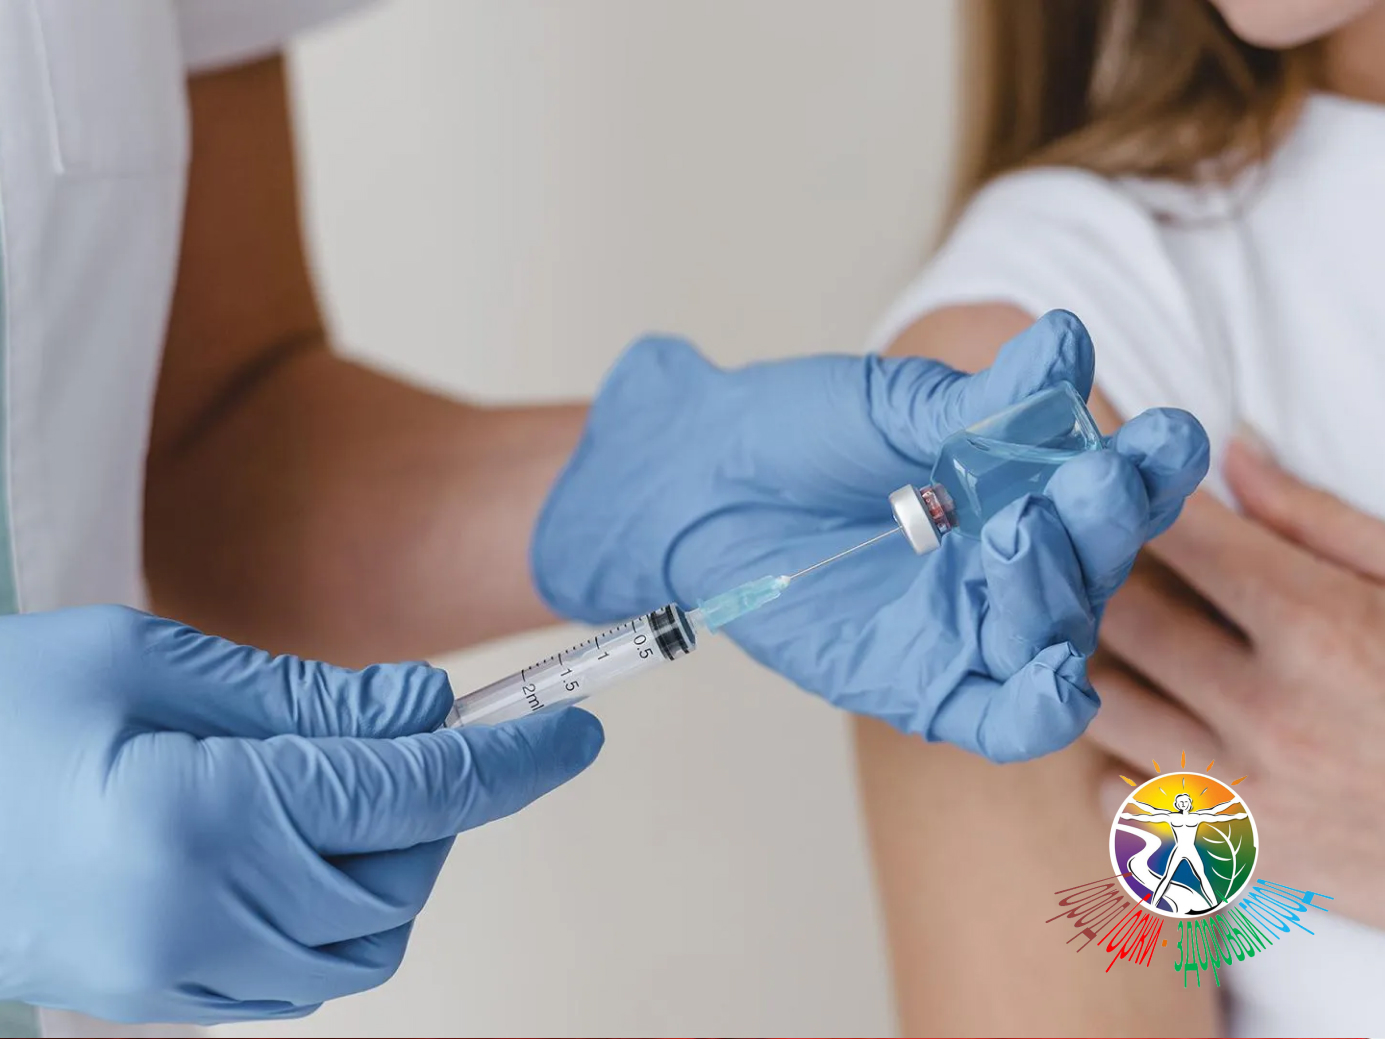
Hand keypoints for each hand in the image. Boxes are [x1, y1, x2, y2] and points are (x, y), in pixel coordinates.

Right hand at [0, 606, 602, 1022]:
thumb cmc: (1, 708)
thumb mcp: (143, 660)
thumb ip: (300, 696)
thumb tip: (428, 710)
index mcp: (196, 819)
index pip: (411, 792)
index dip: (513, 760)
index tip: (579, 730)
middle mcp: (196, 921)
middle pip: (402, 877)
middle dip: (443, 807)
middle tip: (421, 738)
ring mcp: (173, 981)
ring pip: (366, 945)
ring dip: (396, 863)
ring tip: (348, 788)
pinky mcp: (158, 1004)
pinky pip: (304, 977)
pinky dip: (340, 913)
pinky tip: (298, 845)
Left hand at [534, 312, 1208, 761]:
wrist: (701, 484)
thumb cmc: (796, 436)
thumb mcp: (889, 409)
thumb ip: (979, 403)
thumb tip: (1067, 343)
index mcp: (1024, 487)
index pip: (1110, 485)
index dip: (1149, 468)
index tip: (1169, 436)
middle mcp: (1016, 563)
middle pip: (1094, 562)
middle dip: (1102, 522)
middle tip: (1086, 481)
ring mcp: (975, 628)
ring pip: (1055, 635)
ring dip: (1056, 595)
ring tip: (1018, 536)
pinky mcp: (929, 685)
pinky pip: (1002, 718)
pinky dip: (1037, 709)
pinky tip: (1055, 681)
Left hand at [1091, 436, 1384, 924]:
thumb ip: (1319, 523)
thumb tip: (1233, 456)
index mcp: (1319, 627)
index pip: (1180, 539)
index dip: (1129, 499)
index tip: (1101, 482)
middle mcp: (1266, 711)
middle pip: (1118, 618)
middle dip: (1088, 575)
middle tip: (1074, 552)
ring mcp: (1243, 791)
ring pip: (1099, 704)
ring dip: (1086, 661)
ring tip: (1089, 634)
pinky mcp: (1232, 856)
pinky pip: (1116, 797)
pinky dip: (1110, 758)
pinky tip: (1136, 731)